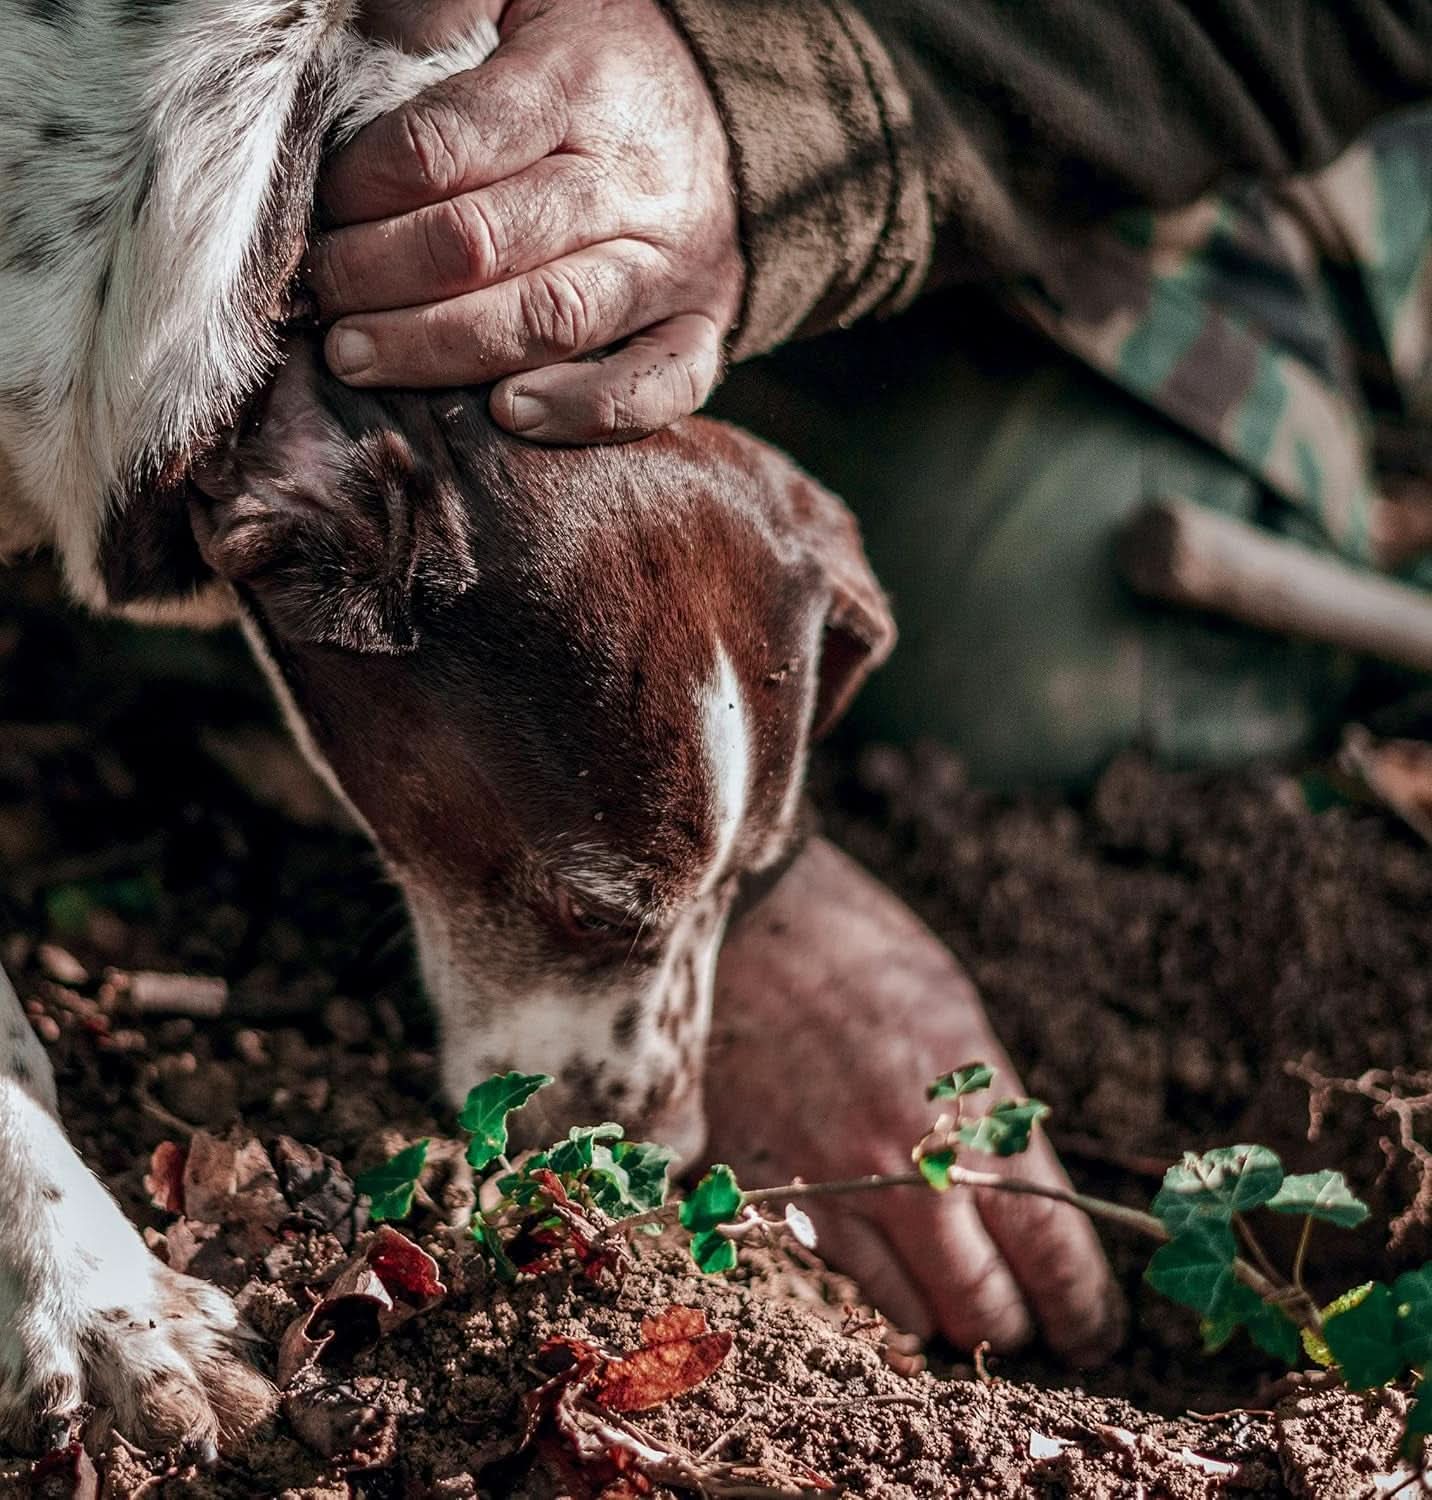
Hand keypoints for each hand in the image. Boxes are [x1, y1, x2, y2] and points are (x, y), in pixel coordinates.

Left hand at [309, 0, 743, 442]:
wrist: (731, 116)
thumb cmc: (597, 65)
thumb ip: (442, 6)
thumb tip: (367, 37)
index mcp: (576, 85)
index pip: (449, 146)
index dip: (366, 186)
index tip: (323, 206)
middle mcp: (628, 183)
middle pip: (485, 244)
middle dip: (378, 276)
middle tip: (318, 297)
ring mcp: (669, 266)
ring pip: (551, 321)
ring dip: (441, 350)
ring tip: (358, 359)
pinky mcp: (699, 328)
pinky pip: (656, 386)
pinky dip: (584, 410)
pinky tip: (507, 414)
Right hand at [708, 838, 1121, 1361]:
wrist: (744, 920)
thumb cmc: (861, 952)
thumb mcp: (956, 1018)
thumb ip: (992, 1116)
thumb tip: (1028, 1198)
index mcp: (977, 1110)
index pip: (1053, 1253)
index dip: (1082, 1308)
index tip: (1091, 1329)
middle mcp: (914, 1166)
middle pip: (988, 1308)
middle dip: (1016, 1324)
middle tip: (1026, 1319)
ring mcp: (838, 1188)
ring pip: (915, 1316)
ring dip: (945, 1317)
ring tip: (955, 1297)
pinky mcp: (774, 1194)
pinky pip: (841, 1284)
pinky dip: (876, 1291)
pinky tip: (888, 1265)